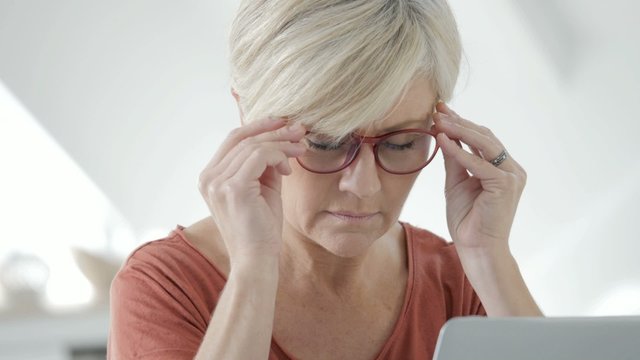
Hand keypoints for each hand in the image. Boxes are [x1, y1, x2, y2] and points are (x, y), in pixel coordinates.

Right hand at [198, 117, 306, 266]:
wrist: (256, 260)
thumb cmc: (261, 230)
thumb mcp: (262, 189)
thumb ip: (265, 166)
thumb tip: (280, 142)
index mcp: (210, 177)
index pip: (233, 140)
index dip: (258, 126)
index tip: (283, 123)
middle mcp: (208, 178)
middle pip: (243, 138)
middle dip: (274, 130)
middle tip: (299, 130)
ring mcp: (217, 182)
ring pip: (254, 146)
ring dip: (282, 143)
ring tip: (302, 148)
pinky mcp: (233, 188)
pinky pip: (260, 156)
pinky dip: (279, 155)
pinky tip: (290, 167)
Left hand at [432, 102, 526, 252]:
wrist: (477, 248)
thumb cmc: (467, 220)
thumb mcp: (456, 182)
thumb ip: (454, 159)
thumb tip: (443, 135)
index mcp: (502, 168)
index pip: (482, 138)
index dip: (461, 124)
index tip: (440, 111)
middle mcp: (511, 169)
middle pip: (484, 136)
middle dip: (459, 121)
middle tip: (438, 109)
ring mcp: (512, 175)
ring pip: (484, 143)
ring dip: (459, 130)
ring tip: (438, 120)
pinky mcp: (505, 184)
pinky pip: (478, 162)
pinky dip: (459, 151)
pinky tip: (442, 140)